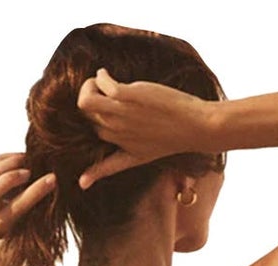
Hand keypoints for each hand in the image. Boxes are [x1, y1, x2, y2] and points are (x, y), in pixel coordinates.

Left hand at [0, 151, 56, 237]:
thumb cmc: (13, 215)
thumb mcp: (23, 218)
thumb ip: (35, 203)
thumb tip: (53, 182)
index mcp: (1, 220)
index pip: (21, 203)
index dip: (38, 190)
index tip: (53, 178)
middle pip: (6, 181)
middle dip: (22, 172)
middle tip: (33, 171)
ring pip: (1, 166)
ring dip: (18, 162)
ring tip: (31, 163)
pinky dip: (13, 157)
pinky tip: (23, 160)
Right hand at [76, 68, 215, 187]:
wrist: (194, 127)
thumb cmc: (173, 137)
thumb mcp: (143, 155)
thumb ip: (117, 162)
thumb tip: (95, 179)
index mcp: (122, 150)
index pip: (94, 148)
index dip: (88, 142)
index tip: (83, 175)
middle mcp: (117, 133)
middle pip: (87, 118)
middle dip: (89, 103)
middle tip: (99, 91)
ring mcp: (121, 115)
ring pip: (85, 101)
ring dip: (88, 87)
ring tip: (99, 81)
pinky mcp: (127, 96)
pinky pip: (100, 83)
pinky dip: (99, 76)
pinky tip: (104, 73)